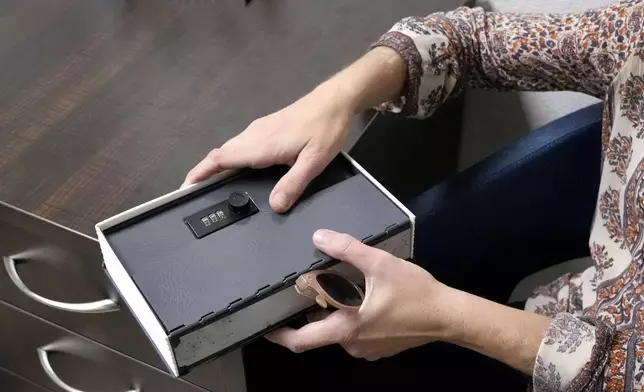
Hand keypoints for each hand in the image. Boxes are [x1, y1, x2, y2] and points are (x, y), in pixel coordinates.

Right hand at [183, 46, 406, 211]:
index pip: (221, 158)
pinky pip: (241, 143)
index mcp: (262, 145)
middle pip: (221, 153)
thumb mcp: (314, 161)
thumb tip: (274, 206)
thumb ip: (293, 184)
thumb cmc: (325, 129)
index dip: (200, 172)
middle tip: (194, 191)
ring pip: (230, 147)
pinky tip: (239, 167)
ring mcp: (259, 128)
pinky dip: (231, 156)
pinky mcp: (267, 126)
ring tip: (211, 183)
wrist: (335, 100)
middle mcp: (254, 135)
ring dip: (218, 164)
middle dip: (204, 171)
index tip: (185, 187)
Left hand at [266, 229, 452, 359]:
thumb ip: (347, 249)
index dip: (279, 335)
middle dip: (311, 311)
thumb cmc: (415, 294)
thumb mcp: (379, 264)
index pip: (301, 340)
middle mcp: (353, 344)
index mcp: (346, 328)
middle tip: (308, 289)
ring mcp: (367, 349)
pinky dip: (351, 316)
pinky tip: (362, 297)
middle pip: (319, 332)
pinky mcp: (379, 348)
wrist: (449, 316)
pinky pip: (355, 333)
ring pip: (338, 330)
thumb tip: (319, 236)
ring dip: (334, 311)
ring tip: (339, 286)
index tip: (266, 325)